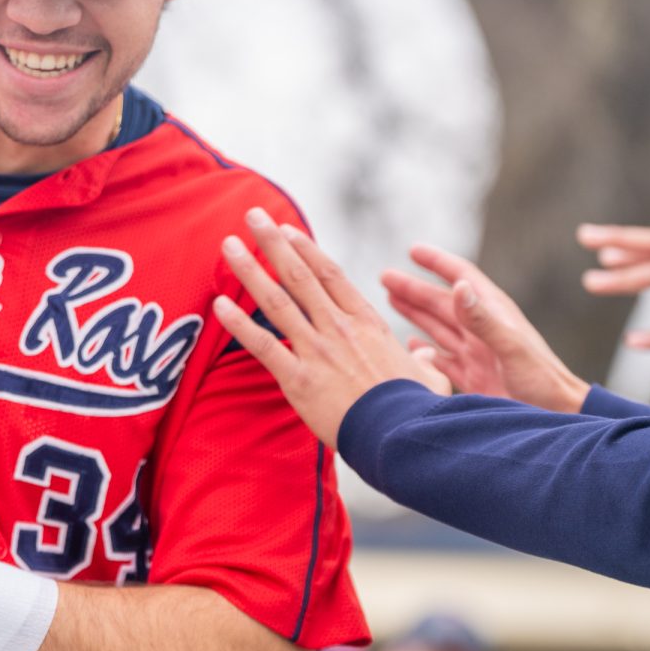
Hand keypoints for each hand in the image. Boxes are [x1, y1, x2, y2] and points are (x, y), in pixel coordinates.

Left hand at [213, 208, 448, 447]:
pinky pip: (263, 345)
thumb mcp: (428, 376)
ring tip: (228, 245)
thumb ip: (423, 363)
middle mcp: (339, 327)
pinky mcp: (300, 379)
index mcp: (368, 322)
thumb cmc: (418, 409)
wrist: (402, 435)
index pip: (330, 274)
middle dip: (272, 242)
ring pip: (277, 301)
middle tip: (252, 215)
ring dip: (250, 270)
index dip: (305, 249)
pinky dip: (239, 324)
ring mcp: (318, 351)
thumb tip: (427, 359)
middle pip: (299, 275)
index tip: (286, 229)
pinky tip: (220, 305)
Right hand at [383, 244, 588, 412]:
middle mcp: (482, 330)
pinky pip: (442, 361)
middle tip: (384, 276)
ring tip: (390, 300)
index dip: (438, 263)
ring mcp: (477, 354)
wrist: (558, 418)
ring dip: (415, 314)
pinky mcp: (473, 378)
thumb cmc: (542, 381)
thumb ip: (483, 320)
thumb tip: (458, 286)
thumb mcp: (512, 348)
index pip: (462, 278)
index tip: (413, 250)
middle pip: (442, 303)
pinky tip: (410, 346)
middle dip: (414, 289)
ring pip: (438, 328)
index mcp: (494, 314)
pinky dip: (424, 352)